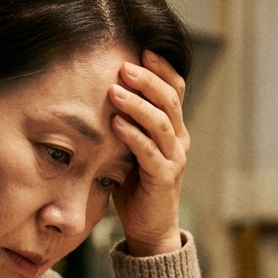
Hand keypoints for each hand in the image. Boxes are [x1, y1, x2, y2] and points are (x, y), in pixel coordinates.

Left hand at [109, 50, 189, 256]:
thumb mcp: (130, 147)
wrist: (150, 228)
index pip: (176, 89)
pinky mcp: (163, 179)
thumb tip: (98, 89)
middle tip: (124, 66)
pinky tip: (116, 123)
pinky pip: (150, 153)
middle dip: (148, 80)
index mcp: (174, 129)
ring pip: (162, 123)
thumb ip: (125, 122)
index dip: (162, 68)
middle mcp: (179, 140)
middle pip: (171, 100)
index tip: (141, 49)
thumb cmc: (135, 185)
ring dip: (138, 104)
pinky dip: (133, 136)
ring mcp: (174, 159)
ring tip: (115, 91)